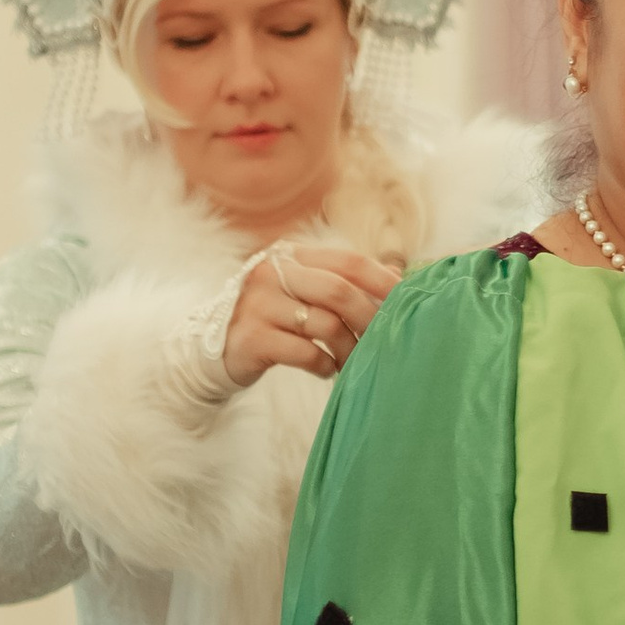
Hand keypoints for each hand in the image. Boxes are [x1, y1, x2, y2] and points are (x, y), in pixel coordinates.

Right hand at [221, 239, 401, 386]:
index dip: (382, 282)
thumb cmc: (275, 320)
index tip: (407, 302)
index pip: (348, 261)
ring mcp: (257, 304)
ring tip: (351, 362)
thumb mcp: (304, 292)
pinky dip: (324, 364)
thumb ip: (344, 282)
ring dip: (348, 348)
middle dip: (368, 319)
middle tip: (382, 341)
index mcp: (291, 255)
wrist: (216, 349)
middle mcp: (271, 273)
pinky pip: (305, 352)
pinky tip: (325, 369)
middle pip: (338, 291)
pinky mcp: (251, 338)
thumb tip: (398, 276)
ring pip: (324, 325)